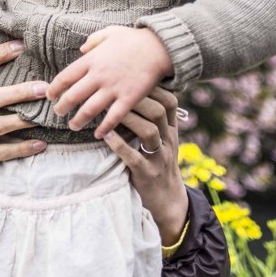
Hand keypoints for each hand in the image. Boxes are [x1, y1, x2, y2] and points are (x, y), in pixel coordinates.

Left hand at [46, 25, 171, 138]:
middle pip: (73, 96)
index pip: (65, 77)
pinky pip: (113, 117)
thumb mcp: (109, 32)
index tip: (50, 96)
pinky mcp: (129, 99)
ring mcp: (113, 88)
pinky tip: (98, 134)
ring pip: (89, 110)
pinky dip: (104, 128)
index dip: (54, 88)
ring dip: (78, 120)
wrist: (158, 47)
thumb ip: (93, 41)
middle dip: (62, 107)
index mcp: (92, 60)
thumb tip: (82, 49)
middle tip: (58, 113)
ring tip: (73, 125)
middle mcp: (99, 75)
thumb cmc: (133, 39)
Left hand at [103, 87, 188, 246]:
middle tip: (116, 87)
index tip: (133, 76)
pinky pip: (134, 157)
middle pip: (159, 112)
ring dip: (129, 117)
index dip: (154, 87)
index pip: (169, 102)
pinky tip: (104, 134)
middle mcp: (168, 141)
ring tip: (109, 108)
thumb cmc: (157, 162)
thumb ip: (152, 118)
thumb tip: (133, 90)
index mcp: (171, 130)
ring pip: (150, 131)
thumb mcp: (162, 140)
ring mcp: (159, 158)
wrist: (167, 201)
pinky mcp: (147, 174)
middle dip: (138, 97)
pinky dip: (119, 145)